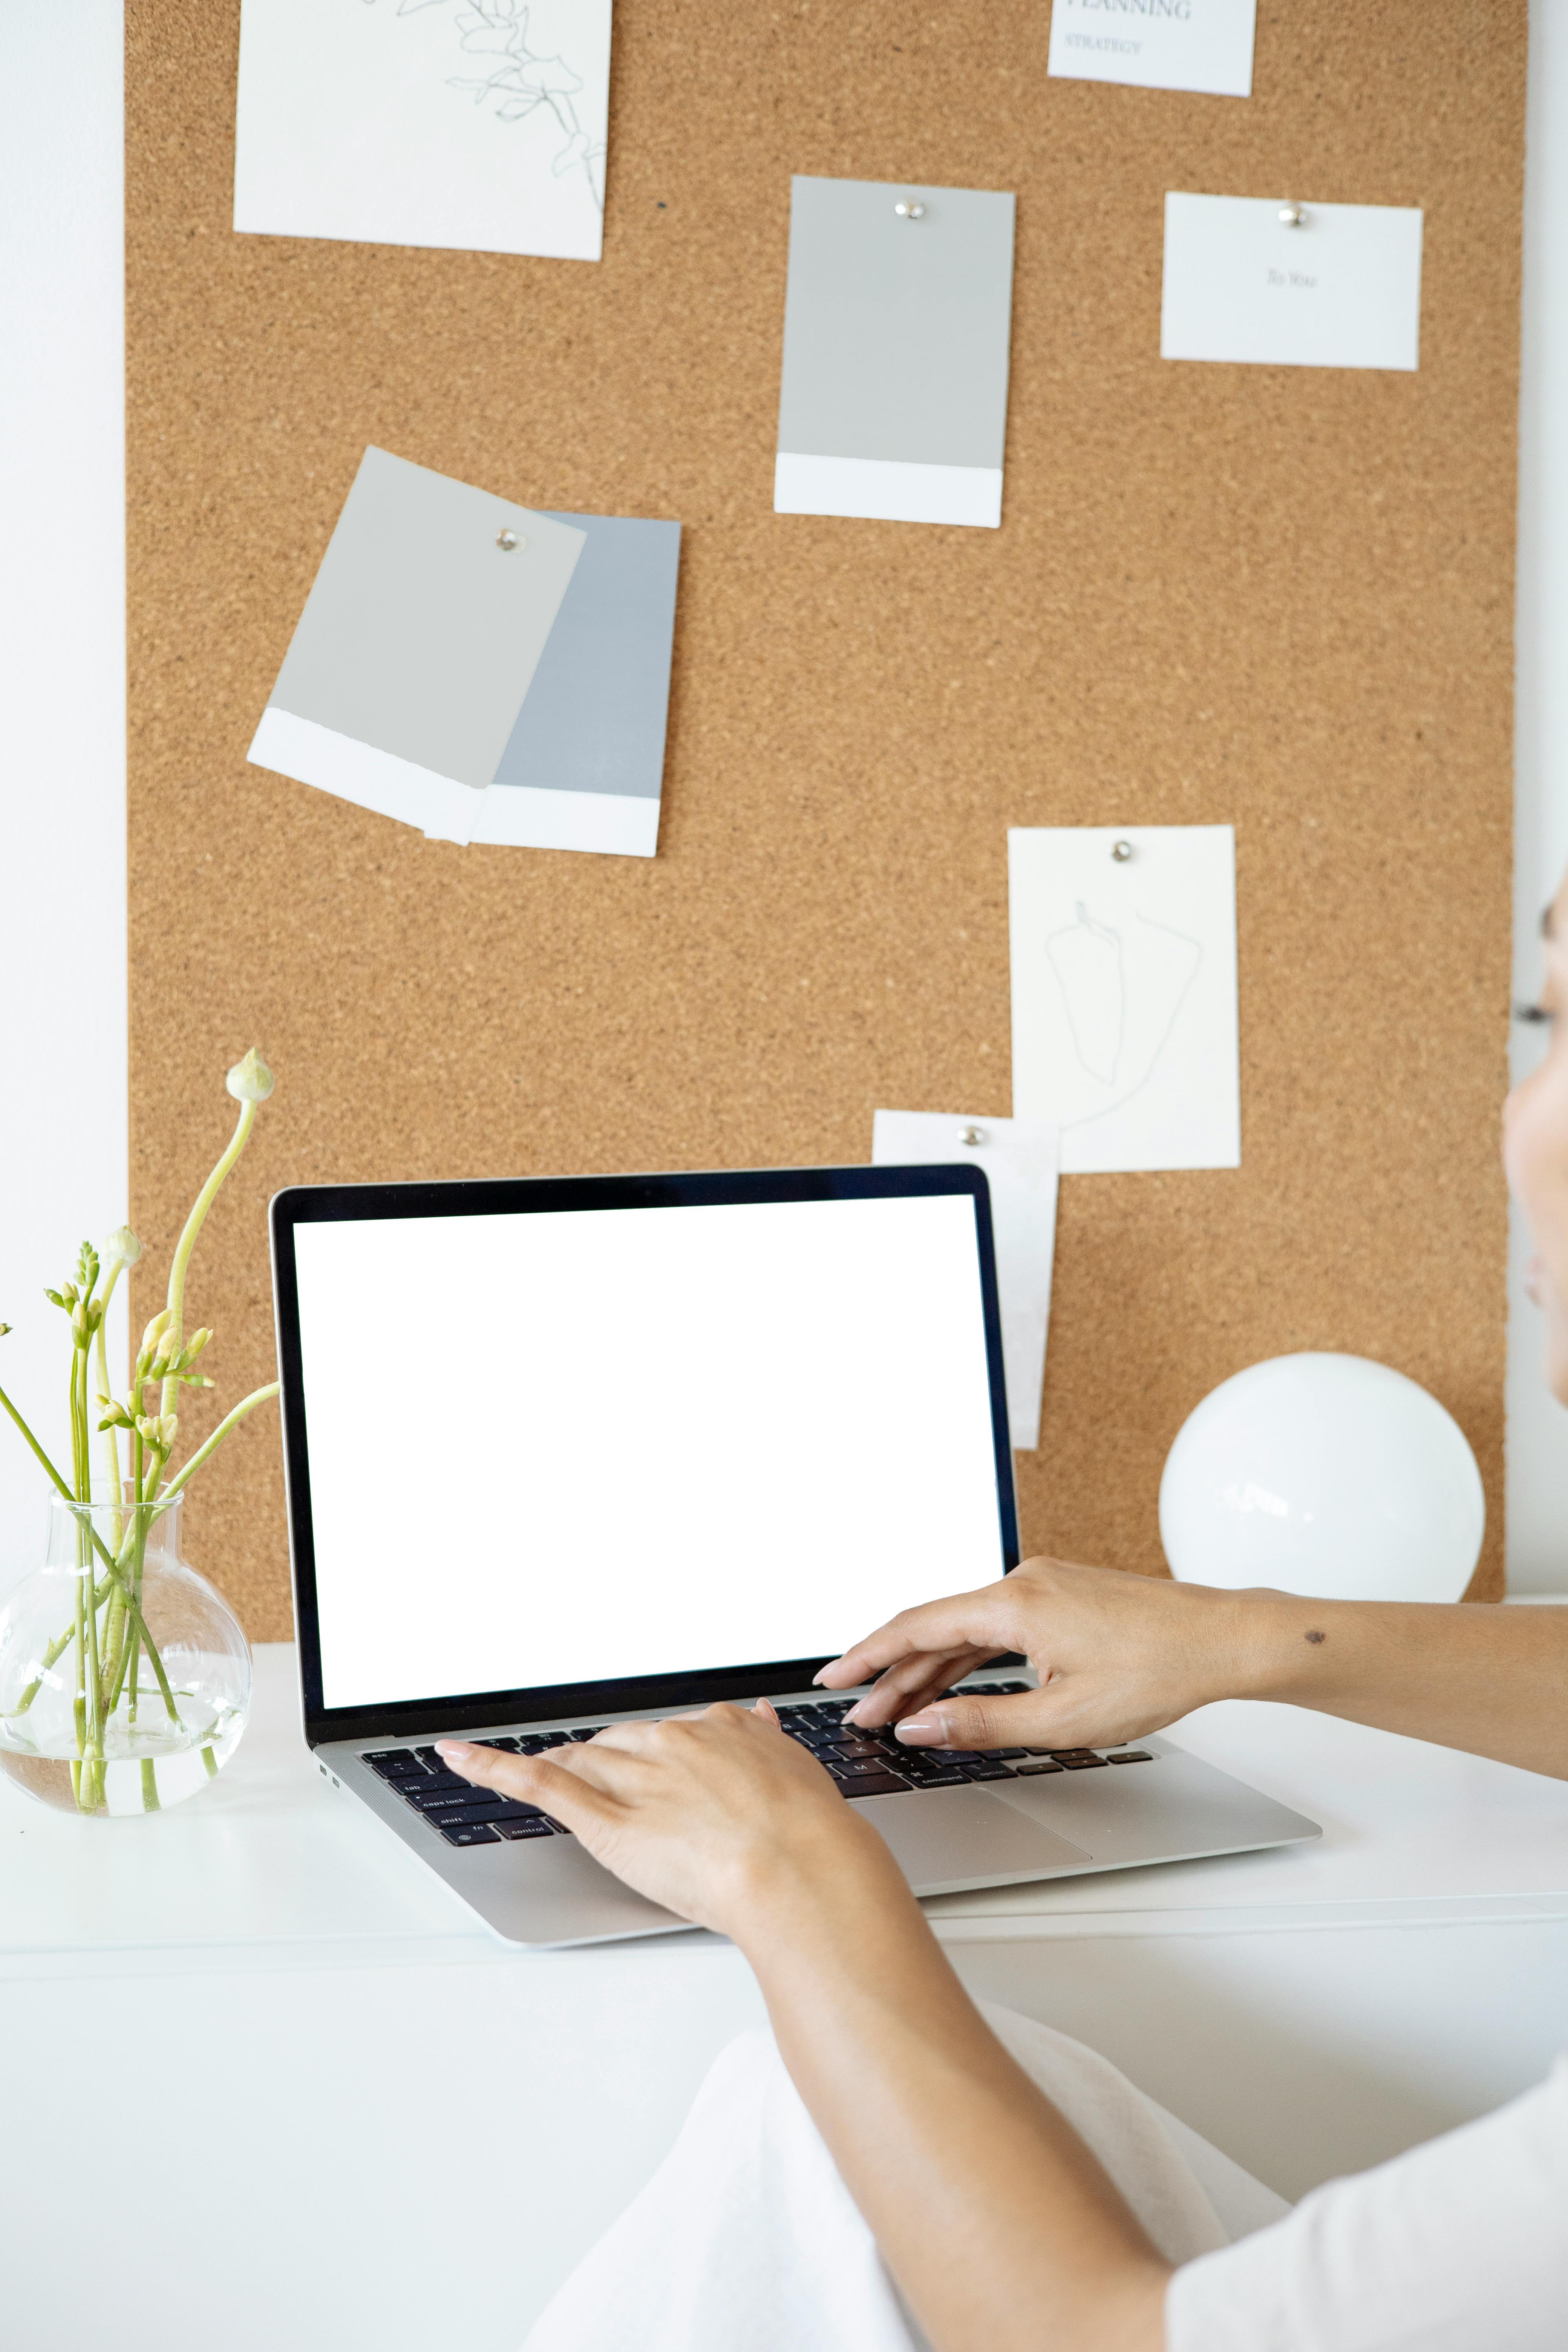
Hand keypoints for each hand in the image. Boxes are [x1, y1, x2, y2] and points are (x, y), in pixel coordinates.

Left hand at [434, 1702, 880, 1938]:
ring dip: (553, 1764)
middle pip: (619, 1744)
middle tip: (591, 1786)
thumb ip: (768, 1742)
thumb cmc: (808, 1836)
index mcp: (720, 1730)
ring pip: (581, 1760)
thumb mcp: (797, 1772)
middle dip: (603, 1763)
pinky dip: (491, 1766)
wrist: (799, 1870)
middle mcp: (671, 1743)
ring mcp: (635, 1776)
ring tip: (517, 1770)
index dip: (652, 1755)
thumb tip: (761, 1717)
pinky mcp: (603, 1815)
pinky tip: (457, 1757)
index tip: (645, 1764)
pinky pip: (538, 1782)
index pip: (669, 1734)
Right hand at [818, 1555, 1254, 1752]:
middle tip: (860, 1714)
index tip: (833, 1678)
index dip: (868, 1655)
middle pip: (936, 1629)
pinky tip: (952, 1686)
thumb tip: (920, 1725)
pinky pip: (996, 1627)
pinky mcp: (1061, 1597)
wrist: (1222, 1640)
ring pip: (966, 1630)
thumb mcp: (1061, 1718)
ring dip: (929, 1669)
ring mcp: (1043, 1586)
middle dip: (893, 1674)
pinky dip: (967, 1658)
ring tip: (897, 1709)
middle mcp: (1022, 1582)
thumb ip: (980, 1723)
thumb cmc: (1157, 1672)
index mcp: (1014, 1603)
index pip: (917, 1627)